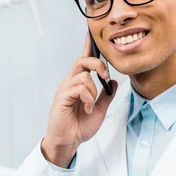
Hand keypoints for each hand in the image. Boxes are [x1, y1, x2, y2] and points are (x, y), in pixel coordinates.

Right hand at [42, 30, 117, 156]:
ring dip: (92, 91)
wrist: (69, 141)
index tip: (90, 33)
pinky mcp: (62, 97)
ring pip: (84, 76)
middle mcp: (70, 83)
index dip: (87, 47)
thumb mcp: (99, 110)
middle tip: (105, 76)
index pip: (83, 61)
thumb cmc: (79, 127)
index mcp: (78, 84)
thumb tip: (113, 81)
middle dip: (98, 64)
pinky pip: (79, 88)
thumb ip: (106, 96)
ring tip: (90, 106)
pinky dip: (87, 99)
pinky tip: (86, 109)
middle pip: (83, 61)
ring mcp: (65, 89)